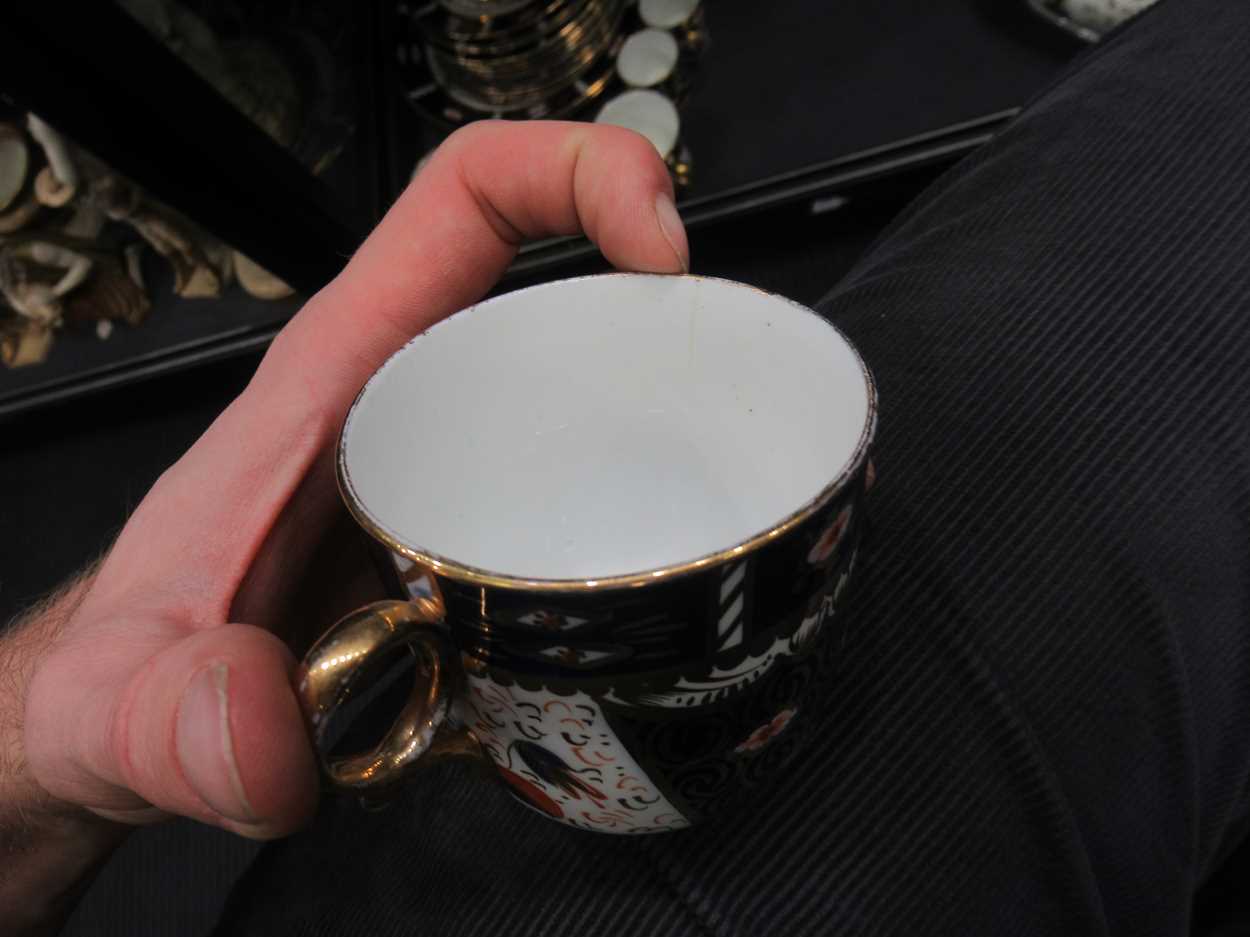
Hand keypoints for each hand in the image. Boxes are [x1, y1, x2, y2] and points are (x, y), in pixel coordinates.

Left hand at [12, 122, 687, 852]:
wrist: (149, 727)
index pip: (470, 198)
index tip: (662, 253)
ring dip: (680, 413)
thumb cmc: (135, 669)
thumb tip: (264, 722)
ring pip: (596, 396)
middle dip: (674, 310)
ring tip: (754, 474)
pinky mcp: (489, 542)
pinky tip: (690, 570)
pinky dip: (654, 501)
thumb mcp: (124, 699)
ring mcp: (464, 472)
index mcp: (344, 376)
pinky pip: (593, 487)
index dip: (583, 175)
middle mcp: (416, 404)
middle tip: (747, 385)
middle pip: (569, 293)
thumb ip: (170, 712)